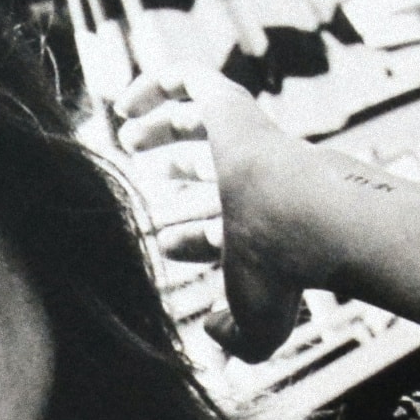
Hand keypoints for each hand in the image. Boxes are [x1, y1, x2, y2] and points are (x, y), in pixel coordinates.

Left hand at [108, 71, 315, 355]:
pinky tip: (123, 104)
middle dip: (178, 173)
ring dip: (161, 128)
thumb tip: (214, 336)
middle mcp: (255, 177)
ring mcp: (244, 137)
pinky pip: (188, 78)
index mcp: (262, 224)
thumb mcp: (254, 324)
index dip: (191, 238)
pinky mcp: (228, 103)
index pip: (223, 224)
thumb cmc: (276, 274)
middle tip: (148, 174)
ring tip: (128, 137)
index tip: (165, 245)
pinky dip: (155, 85)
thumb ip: (236, 340)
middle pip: (211, 168)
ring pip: (197, 121)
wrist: (296, 220)